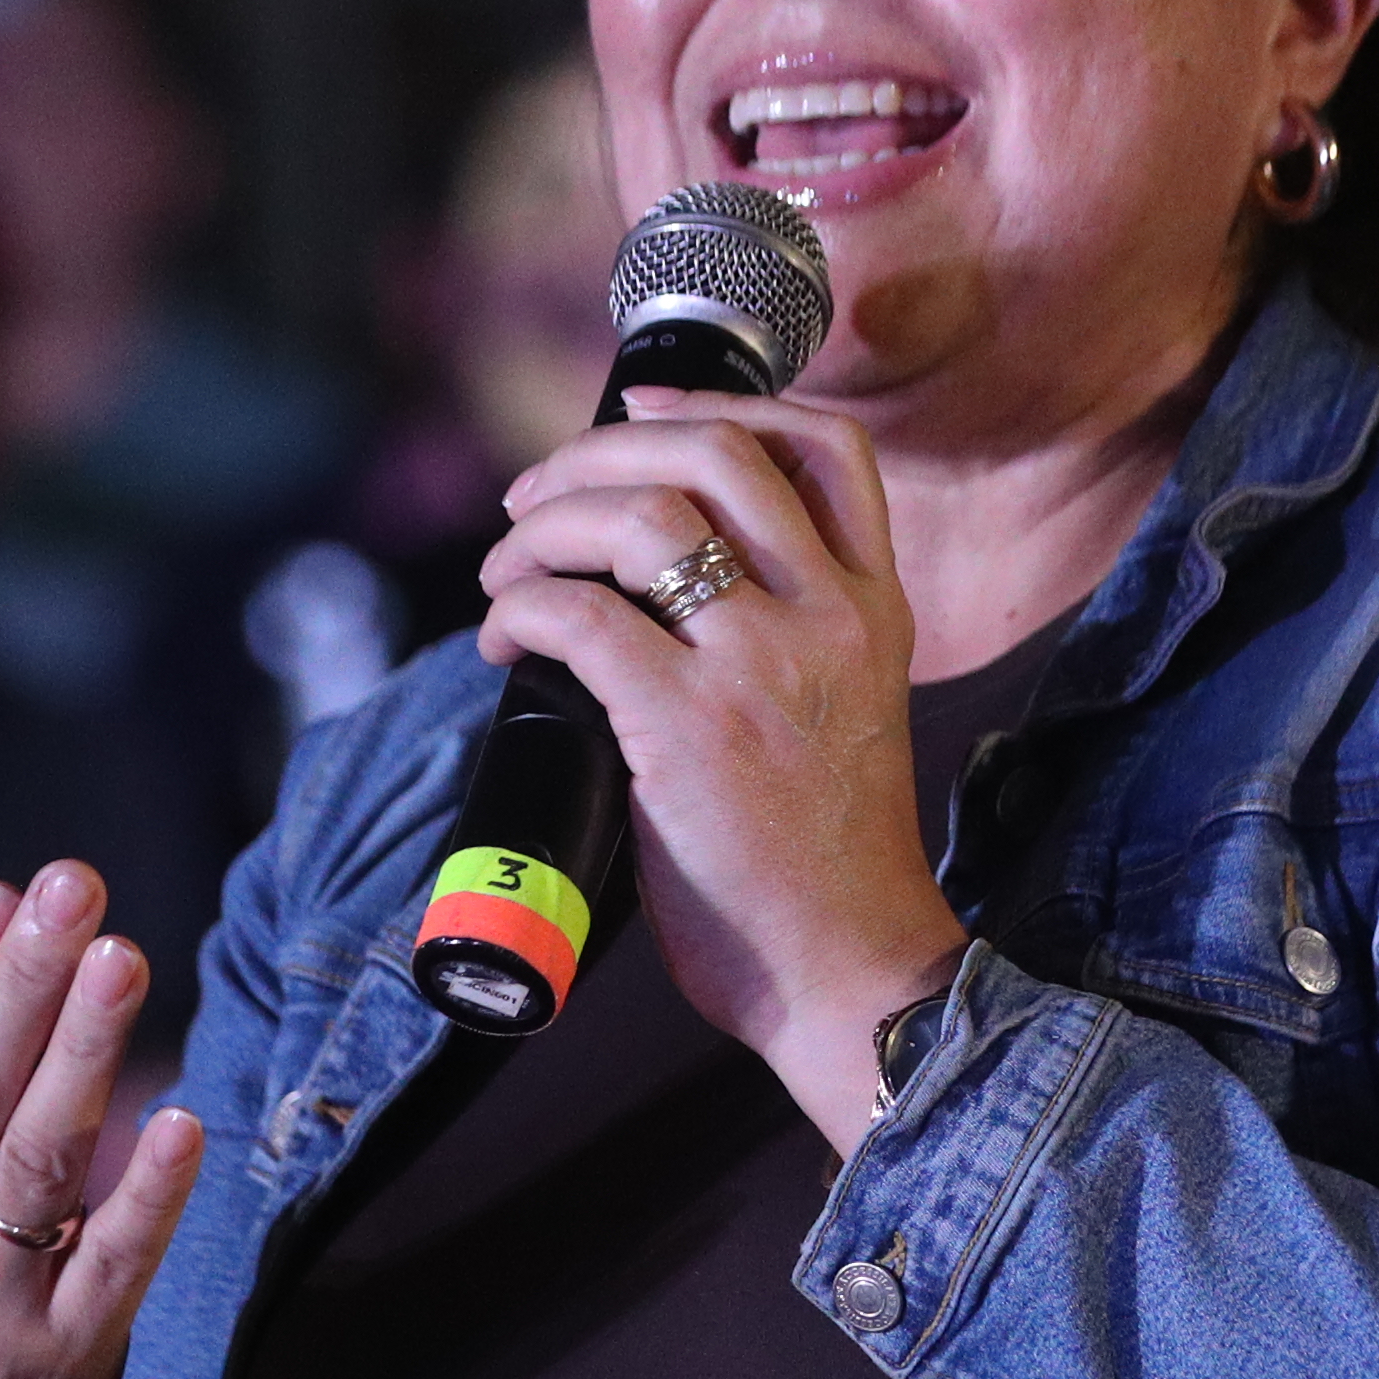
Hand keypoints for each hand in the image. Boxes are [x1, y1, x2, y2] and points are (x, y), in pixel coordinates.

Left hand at [474, 390, 968, 1140]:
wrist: (852, 974)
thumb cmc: (824, 869)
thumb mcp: (846, 717)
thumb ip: (789, 645)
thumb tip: (651, 597)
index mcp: (875, 611)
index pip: (829, 449)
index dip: (723, 404)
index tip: (647, 412)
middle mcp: (832, 617)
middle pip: (720, 451)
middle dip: (603, 451)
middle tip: (535, 497)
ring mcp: (763, 666)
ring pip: (644, 514)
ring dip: (546, 524)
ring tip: (503, 571)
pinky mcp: (689, 727)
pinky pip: (579, 613)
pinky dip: (518, 606)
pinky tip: (502, 641)